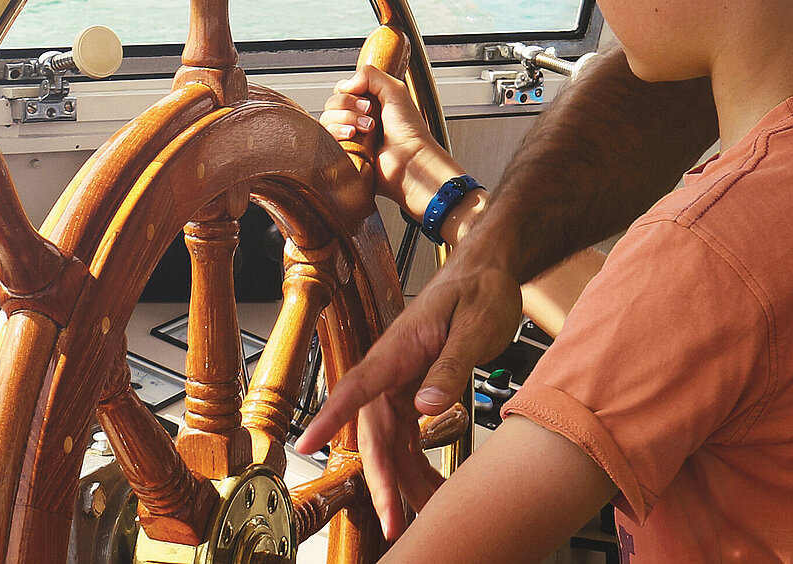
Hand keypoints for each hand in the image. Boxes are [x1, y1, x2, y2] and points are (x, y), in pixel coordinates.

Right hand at [294, 242, 526, 537]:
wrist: (487, 270)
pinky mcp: (416, 393)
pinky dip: (417, 467)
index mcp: (398, 348)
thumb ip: (451, 365)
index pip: (356, 386)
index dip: (329, 416)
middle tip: (393, 521)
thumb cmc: (479, 287)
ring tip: (420, 517)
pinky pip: (409, 438)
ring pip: (391, 443)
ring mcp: (401, 384)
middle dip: (381, 480)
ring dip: (402, 482)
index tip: (305, 443)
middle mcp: (392, 370)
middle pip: (375, 432)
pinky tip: (430, 490)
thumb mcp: (474, 324)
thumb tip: (427, 406)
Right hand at [321, 64, 455, 208]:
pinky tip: (352, 137)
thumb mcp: (395, 90)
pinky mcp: (342, 153)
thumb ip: (370, 74)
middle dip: (349, 106)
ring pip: (326, 118)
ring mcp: (349, 137)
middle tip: (370, 115)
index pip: (342, 89)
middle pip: (332, 102)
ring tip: (366, 129)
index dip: (350, 92)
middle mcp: (357, 119)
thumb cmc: (410, 132)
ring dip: (346, 119)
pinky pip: (325, 137)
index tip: (368, 101)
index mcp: (369, 103)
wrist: (410, 161)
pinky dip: (337, 132)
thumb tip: (345, 83)